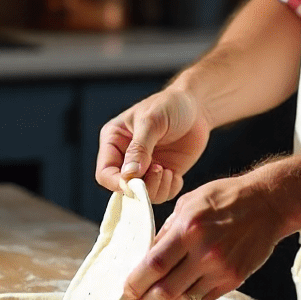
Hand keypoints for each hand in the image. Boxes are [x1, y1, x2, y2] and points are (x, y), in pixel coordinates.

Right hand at [95, 89, 210, 203]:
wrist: (196, 106)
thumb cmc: (170, 104)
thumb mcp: (152, 121)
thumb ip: (139, 148)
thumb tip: (129, 175)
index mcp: (114, 141)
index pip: (105, 173)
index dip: (117, 183)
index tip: (136, 181)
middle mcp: (126, 158)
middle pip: (123, 189)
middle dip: (141, 186)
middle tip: (159, 169)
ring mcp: (146, 168)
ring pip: (143, 195)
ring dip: (157, 187)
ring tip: (167, 169)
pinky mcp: (163, 174)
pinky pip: (162, 194)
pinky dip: (170, 189)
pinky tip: (176, 174)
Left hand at [124, 173, 285, 299]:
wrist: (268, 203)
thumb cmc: (226, 198)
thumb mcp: (190, 202)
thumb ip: (168, 230)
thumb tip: (146, 256)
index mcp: (189, 227)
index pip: (154, 264)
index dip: (135, 283)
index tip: (125, 290)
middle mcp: (204, 252)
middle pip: (165, 292)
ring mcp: (220, 269)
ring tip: (164, 293)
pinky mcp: (234, 280)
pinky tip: (187, 289)